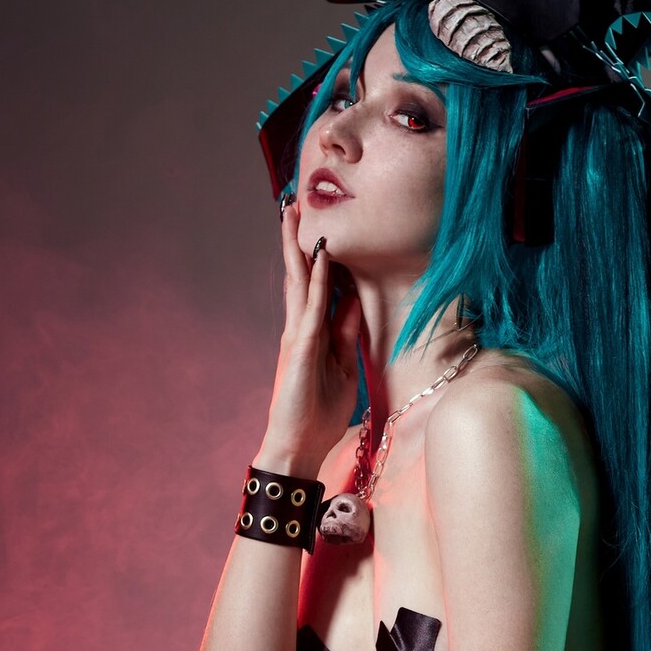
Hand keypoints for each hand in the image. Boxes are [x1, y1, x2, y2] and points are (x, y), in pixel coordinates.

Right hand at [261, 203, 362, 468]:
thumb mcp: (343, 366)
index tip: (320, 226)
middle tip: (294, 204)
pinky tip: (320, 255)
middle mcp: (299, 329)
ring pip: (298, 282)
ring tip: (294, 214)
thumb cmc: (318, 413)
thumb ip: (346, 334)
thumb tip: (355, 303)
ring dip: (299, 247)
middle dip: (297, 240)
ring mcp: (297, 337)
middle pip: (299, 276)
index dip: (317, 256)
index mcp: (310, 334)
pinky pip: (311, 307)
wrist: (297, 445)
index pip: (314, 287)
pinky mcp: (300, 348)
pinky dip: (316, 279)